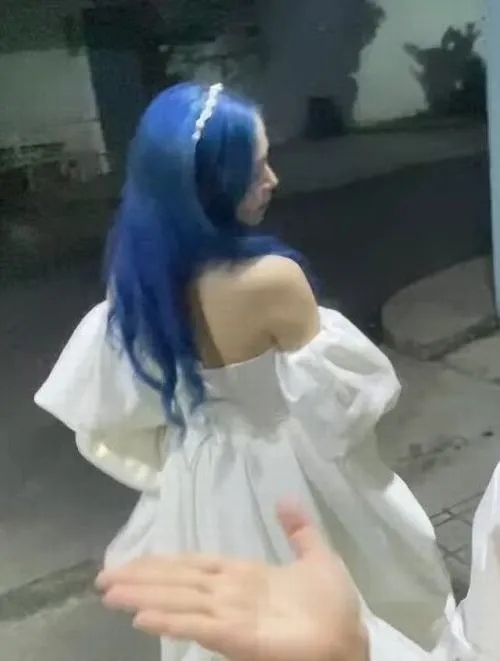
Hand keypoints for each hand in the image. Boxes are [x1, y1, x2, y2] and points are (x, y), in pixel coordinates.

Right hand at [96, 501, 367, 660]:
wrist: (350, 641)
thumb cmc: (333, 606)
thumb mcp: (317, 556)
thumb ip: (298, 530)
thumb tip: (285, 498)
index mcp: (242, 576)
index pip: (194, 565)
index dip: (163, 563)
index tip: (133, 559)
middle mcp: (228, 594)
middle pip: (177, 582)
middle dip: (141, 578)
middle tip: (103, 577)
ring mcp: (231, 616)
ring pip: (179, 600)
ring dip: (144, 595)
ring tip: (110, 591)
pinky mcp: (238, 639)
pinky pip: (199, 626)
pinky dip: (171, 621)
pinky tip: (142, 616)